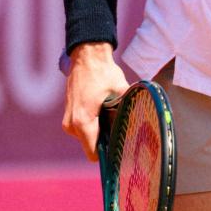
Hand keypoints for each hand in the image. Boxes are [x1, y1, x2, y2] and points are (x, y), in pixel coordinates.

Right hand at [62, 43, 129, 160]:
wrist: (86, 56)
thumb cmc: (103, 72)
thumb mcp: (121, 89)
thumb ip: (128, 106)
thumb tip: (143, 117)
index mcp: (83, 122)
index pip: (94, 153)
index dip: (108, 153)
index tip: (120, 148)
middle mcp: (71, 125)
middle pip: (92, 145)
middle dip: (105, 139)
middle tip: (119, 125)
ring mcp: (68, 121)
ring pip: (87, 137)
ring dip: (99, 130)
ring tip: (109, 113)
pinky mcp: (68, 115)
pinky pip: (83, 128)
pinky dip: (93, 123)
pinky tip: (101, 109)